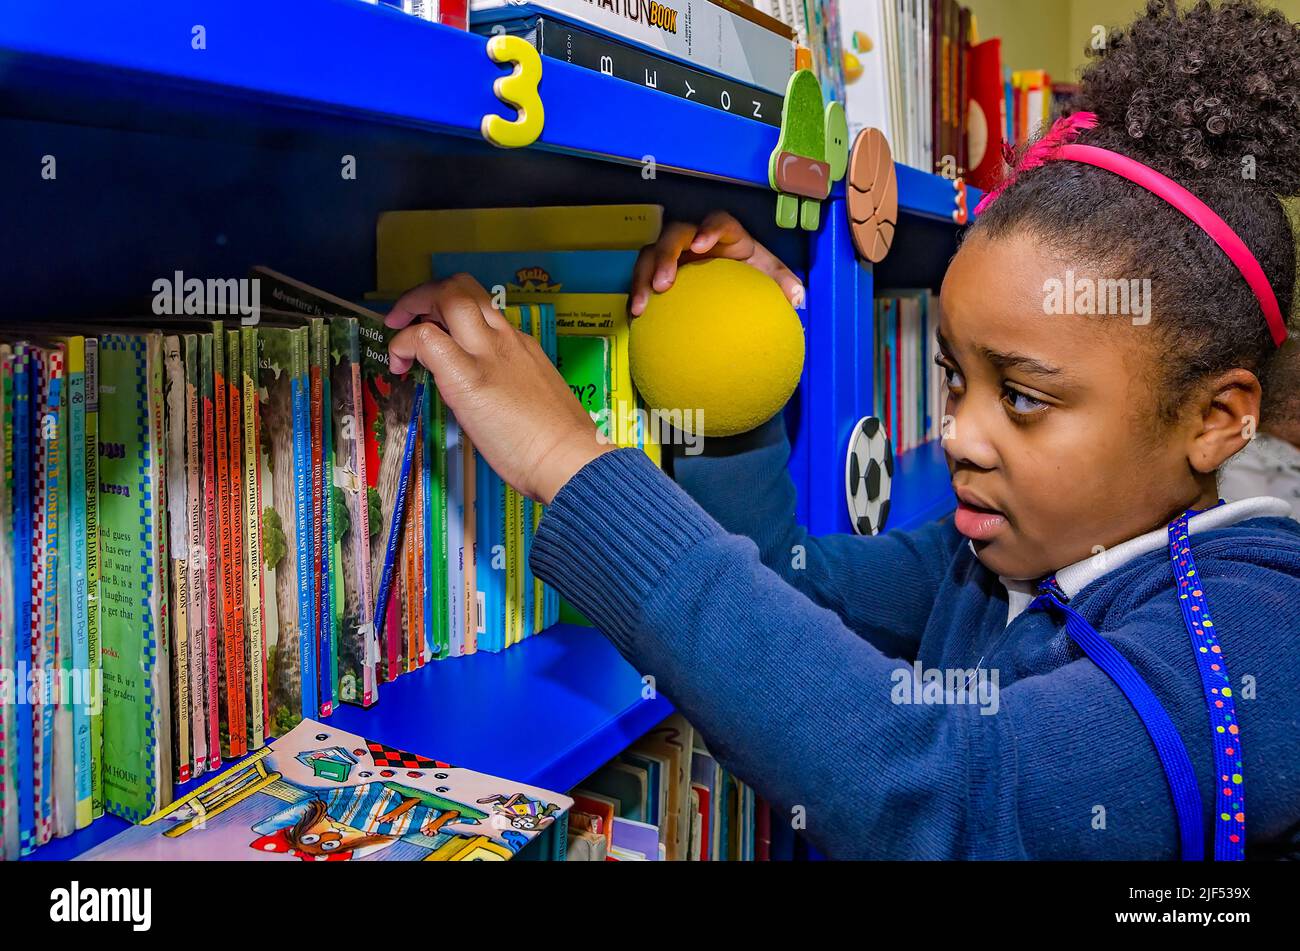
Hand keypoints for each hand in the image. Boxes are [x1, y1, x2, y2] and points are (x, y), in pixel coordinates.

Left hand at [385, 274, 615, 504]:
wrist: (569, 458)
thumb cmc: (557, 442)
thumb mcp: (533, 397)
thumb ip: (508, 384)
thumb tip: (483, 394)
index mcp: (520, 345)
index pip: (480, 306)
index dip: (448, 309)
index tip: (435, 330)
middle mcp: (504, 339)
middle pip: (462, 286)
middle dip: (426, 293)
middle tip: (408, 318)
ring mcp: (487, 352)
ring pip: (448, 296)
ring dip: (413, 305)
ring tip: (398, 331)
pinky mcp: (467, 376)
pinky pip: (426, 338)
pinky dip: (403, 344)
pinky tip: (400, 366)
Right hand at [629, 210, 803, 316]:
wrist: (732, 287)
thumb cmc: (750, 276)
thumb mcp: (769, 276)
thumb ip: (784, 284)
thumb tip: (798, 298)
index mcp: (726, 235)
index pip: (718, 222)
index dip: (708, 230)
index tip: (701, 246)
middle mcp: (695, 239)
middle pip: (675, 235)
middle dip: (666, 255)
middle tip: (664, 284)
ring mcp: (674, 255)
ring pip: (650, 254)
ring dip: (643, 277)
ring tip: (641, 306)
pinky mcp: (658, 272)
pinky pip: (642, 278)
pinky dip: (636, 295)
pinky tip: (635, 317)